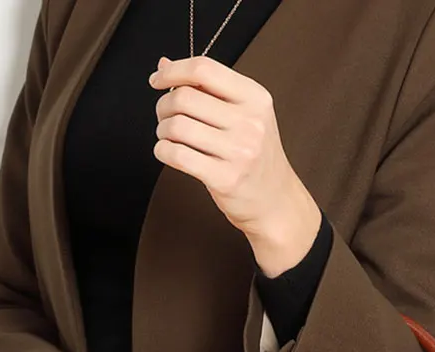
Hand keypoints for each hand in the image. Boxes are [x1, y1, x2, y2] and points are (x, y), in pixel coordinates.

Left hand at [149, 55, 321, 277]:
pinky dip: (163, 151)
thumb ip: (207, 90)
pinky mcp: (225, 178)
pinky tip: (168, 152)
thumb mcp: (243, 116)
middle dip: (164, 106)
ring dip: (162, 131)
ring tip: (169, 137)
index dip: (173, 72)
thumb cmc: (255, 157)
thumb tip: (164, 66)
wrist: (276, 201)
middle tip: (165, 117)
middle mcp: (250, 122)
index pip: (204, 69)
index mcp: (256, 98)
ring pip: (177, 127)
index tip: (158, 81)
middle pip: (185, 98)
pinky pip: (177, 155)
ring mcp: (239, 152)